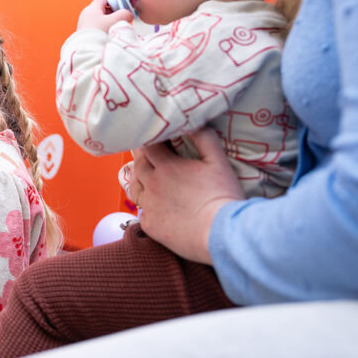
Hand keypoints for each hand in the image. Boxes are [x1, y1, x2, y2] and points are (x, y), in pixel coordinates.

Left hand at [77, 0, 132, 31]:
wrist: (86, 52)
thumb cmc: (98, 35)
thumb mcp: (115, 21)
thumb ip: (125, 13)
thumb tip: (129, 14)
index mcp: (91, 9)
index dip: (116, 1)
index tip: (124, 7)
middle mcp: (86, 16)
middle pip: (104, 9)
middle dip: (115, 13)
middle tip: (123, 19)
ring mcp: (85, 26)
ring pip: (102, 20)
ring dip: (112, 23)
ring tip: (118, 29)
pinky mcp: (87, 35)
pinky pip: (99, 28)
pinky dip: (106, 29)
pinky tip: (111, 36)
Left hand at [131, 127, 244, 263]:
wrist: (221, 234)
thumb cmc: (222, 196)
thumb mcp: (218, 161)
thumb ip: (204, 138)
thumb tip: (193, 123)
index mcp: (166, 167)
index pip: (147, 146)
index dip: (150, 140)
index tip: (154, 137)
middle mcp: (152, 185)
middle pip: (138, 165)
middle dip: (142, 158)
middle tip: (149, 155)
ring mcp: (149, 206)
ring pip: (136, 188)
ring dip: (140, 181)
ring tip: (149, 179)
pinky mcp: (150, 225)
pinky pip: (142, 212)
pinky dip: (147, 206)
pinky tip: (156, 206)